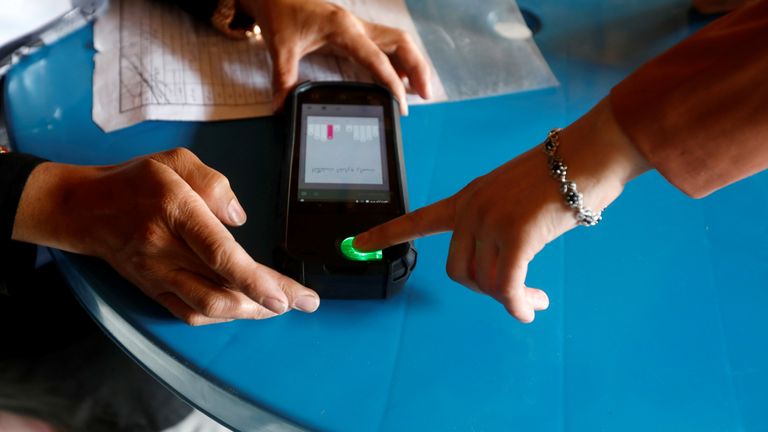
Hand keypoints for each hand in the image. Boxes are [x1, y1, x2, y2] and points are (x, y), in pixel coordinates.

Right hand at [13, 148, 319, 324]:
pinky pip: (189, 313)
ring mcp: (157, 275)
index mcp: (175, 211)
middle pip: (222, 288)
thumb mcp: (174, 160)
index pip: (219, 253)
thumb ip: (214, 183)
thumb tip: (239, 217)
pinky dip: (223, 317)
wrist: (83, 209)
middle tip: (305, 302)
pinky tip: (247, 309)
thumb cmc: (134, 182)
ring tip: (282, 305)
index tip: (283, 295)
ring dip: (249, 312)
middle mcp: (165, 249)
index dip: (254, 280)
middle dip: (269, 301)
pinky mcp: (153, 290)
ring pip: (207, 308)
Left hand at [237, 0, 432, 113]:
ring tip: (420, 90)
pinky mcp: (356, 32)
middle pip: (401, 43)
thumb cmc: (282, 14)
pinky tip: (400, 78)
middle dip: (417, 68)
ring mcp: (359, 27)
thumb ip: (284, 78)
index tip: (400, 102)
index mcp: (343, 29)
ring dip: (413, 64)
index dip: (391, 82)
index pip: (377, 58)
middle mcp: (357, 26)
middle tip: (426, 94)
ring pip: (398, 42)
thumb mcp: (281, 47)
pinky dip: (399, 61)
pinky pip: (386, 45)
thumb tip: (282, 107)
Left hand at [354, 99, 649, 322]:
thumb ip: (499, 222)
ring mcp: (492, 221)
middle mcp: (472, 209)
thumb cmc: (562, 173)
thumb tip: (506, 258)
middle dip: (483, 290)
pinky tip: (531, 308)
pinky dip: (517, 304)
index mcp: (467, 197)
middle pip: (458, 271)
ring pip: (485, 282)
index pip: (417, 220)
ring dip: (509, 299)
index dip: (385, 235)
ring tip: (534, 300)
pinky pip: (506, 286)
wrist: (590, 153)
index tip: (355, 244)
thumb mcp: (515, 194)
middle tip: (513, 294)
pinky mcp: (517, 235)